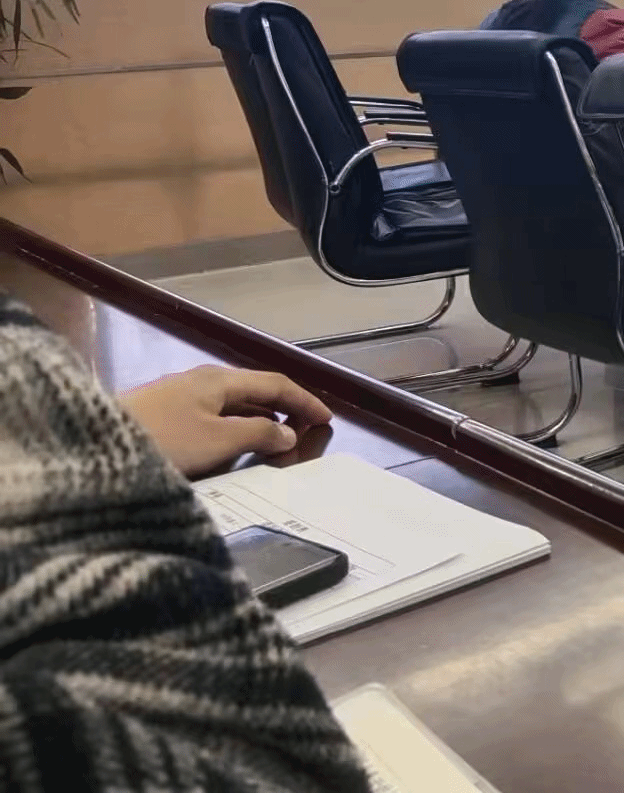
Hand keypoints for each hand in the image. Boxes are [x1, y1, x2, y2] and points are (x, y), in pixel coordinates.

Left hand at [120, 366, 333, 477]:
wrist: (92, 449)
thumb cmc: (162, 441)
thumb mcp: (217, 441)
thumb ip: (259, 434)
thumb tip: (289, 433)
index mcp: (219, 379)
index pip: (276, 383)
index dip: (304, 400)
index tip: (327, 419)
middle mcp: (200, 380)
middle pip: (253, 390)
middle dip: (283, 409)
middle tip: (305, 432)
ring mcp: (177, 395)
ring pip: (230, 404)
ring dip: (258, 419)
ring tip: (275, 443)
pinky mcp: (160, 414)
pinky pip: (211, 415)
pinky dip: (234, 427)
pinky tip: (232, 446)